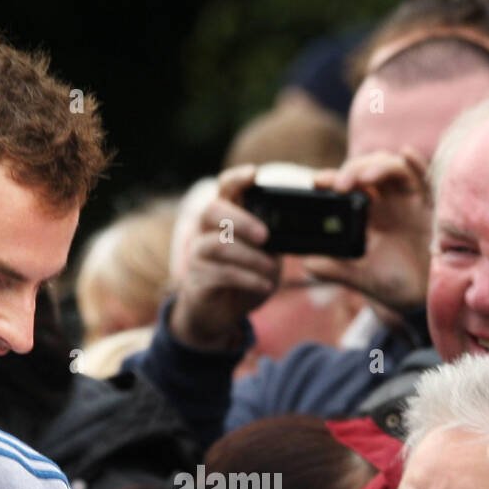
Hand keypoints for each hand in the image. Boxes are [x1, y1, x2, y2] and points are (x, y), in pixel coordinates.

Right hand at [168, 165, 281, 350]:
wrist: (219, 316)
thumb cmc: (244, 280)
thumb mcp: (266, 258)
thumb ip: (274, 243)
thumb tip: (292, 231)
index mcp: (224, 218)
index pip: (224, 188)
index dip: (237, 178)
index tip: (254, 173)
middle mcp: (205, 231)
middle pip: (213, 210)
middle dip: (241, 220)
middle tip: (265, 236)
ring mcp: (198, 255)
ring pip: (218, 245)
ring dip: (250, 257)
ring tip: (270, 270)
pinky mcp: (196, 281)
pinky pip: (222, 274)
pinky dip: (249, 279)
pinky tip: (265, 286)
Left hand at [304, 149, 433, 313]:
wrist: (423, 298)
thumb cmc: (393, 285)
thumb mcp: (361, 277)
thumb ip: (334, 269)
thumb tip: (306, 264)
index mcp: (365, 215)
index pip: (346, 188)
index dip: (331, 179)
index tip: (318, 182)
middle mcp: (385, 202)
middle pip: (367, 170)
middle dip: (352, 170)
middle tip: (340, 185)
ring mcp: (406, 200)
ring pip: (391, 167)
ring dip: (377, 166)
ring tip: (364, 180)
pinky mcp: (428, 205)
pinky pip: (423, 177)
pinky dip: (415, 163)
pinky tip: (406, 154)